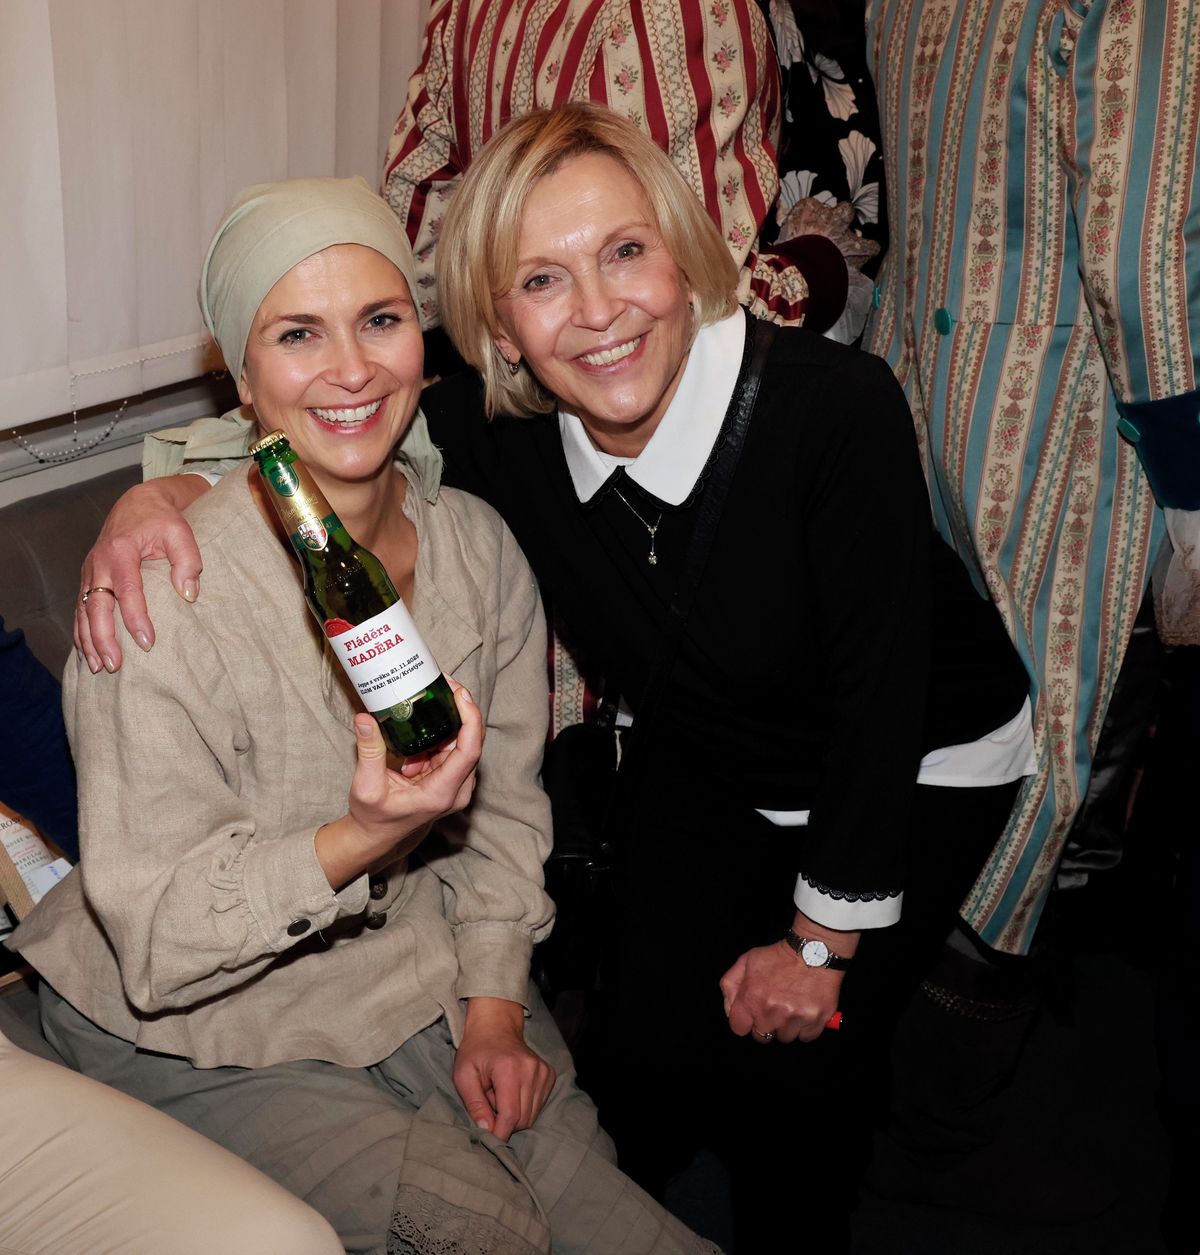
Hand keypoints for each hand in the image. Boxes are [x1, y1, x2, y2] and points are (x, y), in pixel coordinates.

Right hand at [76, 475, 209, 673]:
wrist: (138, 503)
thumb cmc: (162, 519)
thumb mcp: (181, 532)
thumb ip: (188, 561)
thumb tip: (189, 594)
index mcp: (121, 551)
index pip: (127, 590)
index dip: (135, 618)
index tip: (147, 642)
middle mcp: (99, 563)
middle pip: (95, 606)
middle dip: (103, 638)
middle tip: (115, 665)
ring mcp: (90, 572)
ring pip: (83, 611)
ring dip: (89, 640)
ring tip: (100, 667)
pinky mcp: (88, 579)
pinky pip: (81, 609)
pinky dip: (82, 632)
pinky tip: (89, 653)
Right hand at [315, 683, 482, 889]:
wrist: (378, 837)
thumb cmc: (374, 817)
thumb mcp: (366, 786)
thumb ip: (368, 752)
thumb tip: (365, 718)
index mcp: (441, 793)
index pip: (469, 751)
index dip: (470, 719)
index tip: (461, 694)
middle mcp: (456, 790)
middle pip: (471, 742)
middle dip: (461, 710)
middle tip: (444, 684)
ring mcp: (456, 785)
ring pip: (462, 743)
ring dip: (448, 721)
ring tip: (431, 697)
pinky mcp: (449, 779)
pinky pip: (452, 749)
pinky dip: (439, 734)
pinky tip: (421, 726)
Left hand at [453, 997, 555, 1141]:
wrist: (496, 1026)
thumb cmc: (475, 1051)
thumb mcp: (463, 1076)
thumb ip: (474, 1104)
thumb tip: (486, 1131)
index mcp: (509, 1068)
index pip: (510, 1115)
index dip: (499, 1133)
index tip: (488, 1139)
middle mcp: (531, 1069)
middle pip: (523, 1119)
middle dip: (504, 1122)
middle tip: (489, 1103)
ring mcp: (543, 1071)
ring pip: (532, 1115)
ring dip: (514, 1114)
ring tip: (500, 1095)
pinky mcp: (549, 1074)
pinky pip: (538, 1105)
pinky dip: (524, 1106)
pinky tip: (512, 1091)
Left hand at [720, 912, 857, 1043]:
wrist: (814, 951)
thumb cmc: (779, 956)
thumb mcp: (747, 961)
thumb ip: (730, 984)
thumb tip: (730, 1009)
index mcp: (751, 998)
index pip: (739, 1028)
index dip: (745, 1022)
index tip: (753, 1015)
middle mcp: (771, 1011)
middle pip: (762, 1036)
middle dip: (766, 1024)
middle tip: (775, 1008)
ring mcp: (794, 1018)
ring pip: (785, 1037)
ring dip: (786, 1026)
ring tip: (791, 1006)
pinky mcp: (815, 1021)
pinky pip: (806, 1037)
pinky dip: (805, 1028)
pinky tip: (804, 1010)